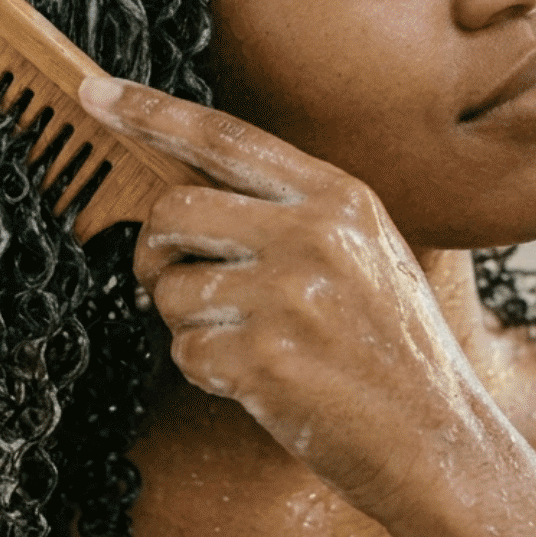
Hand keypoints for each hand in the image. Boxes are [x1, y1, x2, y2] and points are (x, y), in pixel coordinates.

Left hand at [78, 76, 491, 519]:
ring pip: (170, 287)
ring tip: (243, 342)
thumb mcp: (367, 250)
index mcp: (338, 197)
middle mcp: (312, 234)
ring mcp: (287, 296)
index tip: (96, 93)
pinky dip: (204, 370)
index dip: (150, 111)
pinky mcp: (264, 360)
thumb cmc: (394, 351)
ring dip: (187, 322)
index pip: (224, 137)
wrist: (439, 443)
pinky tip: (254, 381)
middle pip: (173, 210)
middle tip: (174, 283)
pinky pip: (183, 350)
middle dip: (157, 252)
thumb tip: (191, 187)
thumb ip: (292, 210)